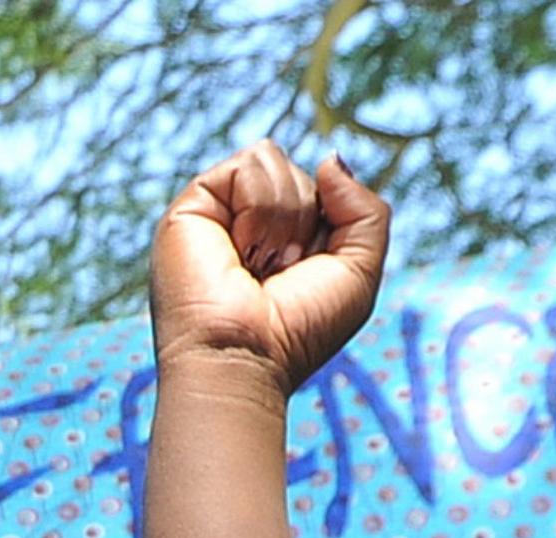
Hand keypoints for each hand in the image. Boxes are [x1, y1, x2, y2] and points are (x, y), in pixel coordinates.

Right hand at [147, 143, 389, 393]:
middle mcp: (245, 225)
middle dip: (304, 221)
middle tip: (278, 273)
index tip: (304, 272)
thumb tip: (327, 161)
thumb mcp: (360, 268)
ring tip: (257, 265)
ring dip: (283, 217)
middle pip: (298, 172)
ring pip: (274, 160)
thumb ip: (364, 208)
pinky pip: (250, 163)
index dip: (327, 223)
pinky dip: (260, 207)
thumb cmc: (299, 331)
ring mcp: (216, 215)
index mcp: (280, 239)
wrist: (244, 358)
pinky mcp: (191, 208)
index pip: (320, 188)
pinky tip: (241, 251)